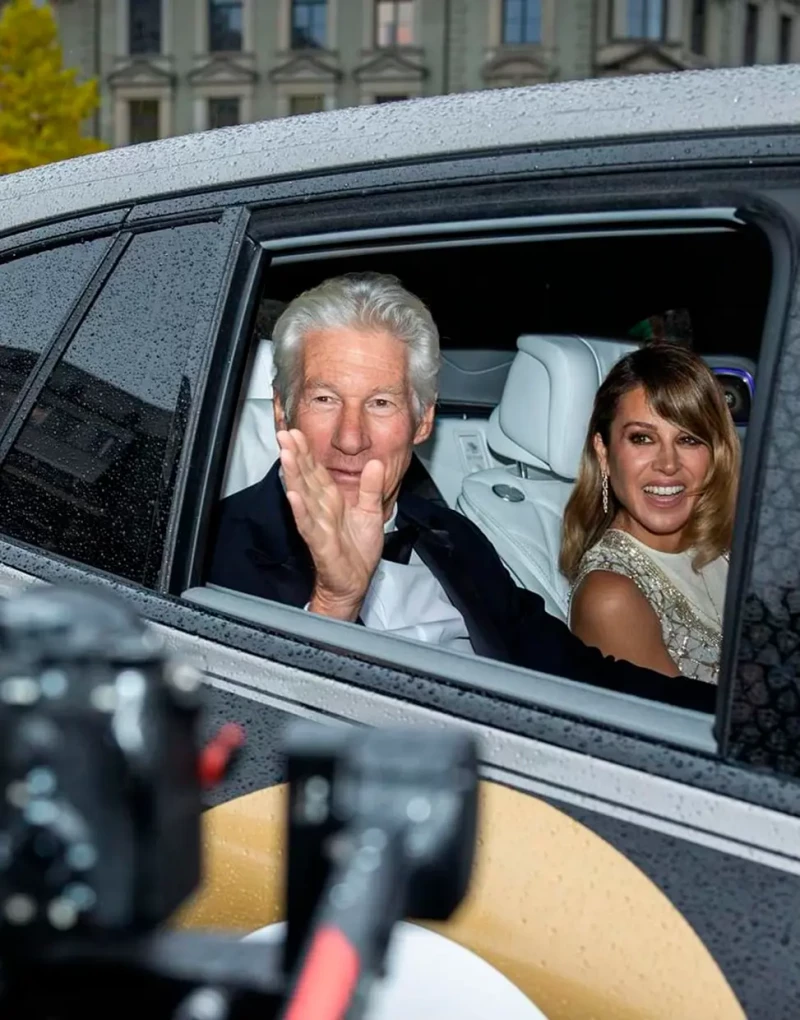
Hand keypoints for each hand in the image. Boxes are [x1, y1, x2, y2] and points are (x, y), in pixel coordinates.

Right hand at [277, 429, 385, 620]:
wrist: (355, 580)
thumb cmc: (357, 549)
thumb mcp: (371, 512)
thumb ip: (371, 487)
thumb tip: (376, 462)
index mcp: (331, 499)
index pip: (316, 470)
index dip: (306, 451)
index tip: (296, 431)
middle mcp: (321, 508)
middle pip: (305, 477)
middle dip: (295, 455)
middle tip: (284, 434)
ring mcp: (317, 524)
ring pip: (303, 496)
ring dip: (294, 476)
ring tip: (286, 456)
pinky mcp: (319, 542)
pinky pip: (308, 524)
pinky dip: (301, 510)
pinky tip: (294, 496)